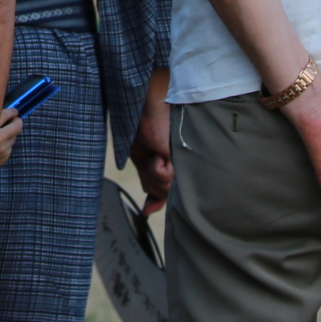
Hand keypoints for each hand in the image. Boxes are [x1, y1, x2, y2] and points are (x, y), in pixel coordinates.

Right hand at [0, 108, 24, 169]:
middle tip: (14, 119)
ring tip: (3, 132)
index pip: (6, 114)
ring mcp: (3, 149)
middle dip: (17, 120)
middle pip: (17, 125)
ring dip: (11, 133)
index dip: (11, 111)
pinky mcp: (4, 157)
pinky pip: (10, 147)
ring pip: (14, 136)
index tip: (13, 111)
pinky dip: (6, 144)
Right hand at [130, 90, 173, 212]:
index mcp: (164, 165)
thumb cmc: (143, 127)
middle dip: (153, 181)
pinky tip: (159, 155)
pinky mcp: (180, 160)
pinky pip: (164, 176)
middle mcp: (176, 166)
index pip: (163, 191)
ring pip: (164, 187)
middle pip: (161, 192)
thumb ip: (149, 178)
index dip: (156, 203)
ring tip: (155, 154)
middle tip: (153, 161)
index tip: (147, 211)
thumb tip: (149, 201)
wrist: (149, 110)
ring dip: (153, 173)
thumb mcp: (140, 157)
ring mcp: (179, 165)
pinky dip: (156, 167)